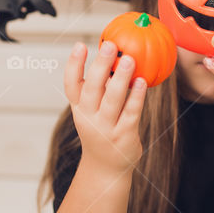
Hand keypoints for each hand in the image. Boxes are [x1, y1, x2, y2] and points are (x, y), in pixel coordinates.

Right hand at [64, 40, 146, 173]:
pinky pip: (131, 113)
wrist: (106, 168)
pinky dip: (136, 97)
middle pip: (92, 88)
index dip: (74, 65)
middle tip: (110, 45)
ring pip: (112, 99)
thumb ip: (97, 88)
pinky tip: (142, 82)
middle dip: (100, 66)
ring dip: (121, 78)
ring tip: (129, 59)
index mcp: (79, 108)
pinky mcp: (124, 135)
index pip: (71, 84)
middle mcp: (89, 117)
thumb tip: (112, 54)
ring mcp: (106, 127)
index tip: (80, 45)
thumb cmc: (101, 130)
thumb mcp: (91, 111)